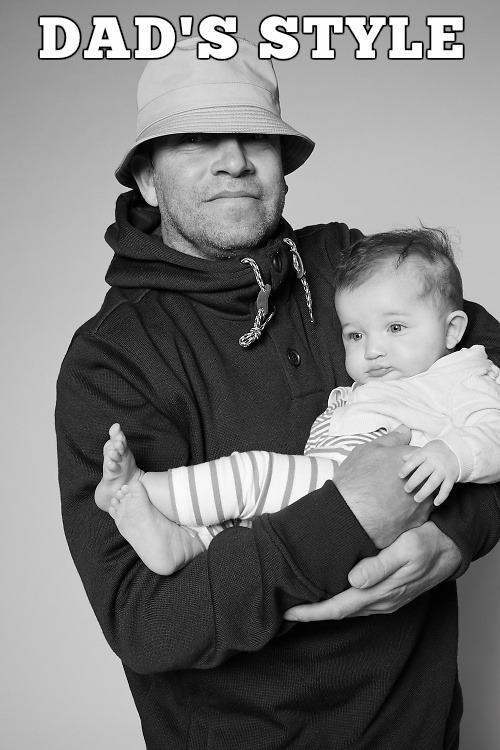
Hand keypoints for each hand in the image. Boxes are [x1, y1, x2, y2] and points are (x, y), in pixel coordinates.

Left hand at [283, 522, 460, 620]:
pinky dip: (340, 601)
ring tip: (302, 601)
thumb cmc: (426, 543)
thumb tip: (353, 580)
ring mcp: (386, 600)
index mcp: (381, 592)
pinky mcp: (389, 594)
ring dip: (325, 608)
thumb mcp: (405, 549)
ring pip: (348, 608)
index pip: (338, 607)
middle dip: (312, 613)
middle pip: (339, 611)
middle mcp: (381, 601)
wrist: (450, 548)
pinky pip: (359, 603)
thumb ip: (379, 566)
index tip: (289, 612)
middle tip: (285, 607)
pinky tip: (331, 593)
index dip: (312, 612)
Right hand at [334, 426, 431, 547]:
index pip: (421, 455)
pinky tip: (400, 509)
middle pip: (428, 474)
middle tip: (397, 482)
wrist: (351, 513)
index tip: (399, 464)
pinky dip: (414, 510)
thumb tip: (406, 430)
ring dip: (419, 493)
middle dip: (418, 476)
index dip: (411, 459)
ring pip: (428, 494)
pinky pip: (422, 512)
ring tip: (399, 497)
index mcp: (410, 459)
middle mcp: (422, 479)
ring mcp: (423, 500)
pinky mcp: (419, 520)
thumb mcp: (369, 451)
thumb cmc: (357, 479)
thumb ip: (392, 440)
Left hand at [399, 439, 459, 505]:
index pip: (414, 460)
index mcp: (427, 453)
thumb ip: (414, 453)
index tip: (400, 476)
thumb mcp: (426, 448)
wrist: (458, 451)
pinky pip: (446, 489)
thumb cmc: (437, 450)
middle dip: (413, 482)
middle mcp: (435, 462)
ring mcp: (444, 470)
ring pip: (433, 483)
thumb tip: (402, 458)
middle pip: (422, 473)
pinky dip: (442, 497)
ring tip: (416, 499)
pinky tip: (435, 503)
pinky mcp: (451, 478)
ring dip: (424, 492)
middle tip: (406, 490)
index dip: (406, 468)